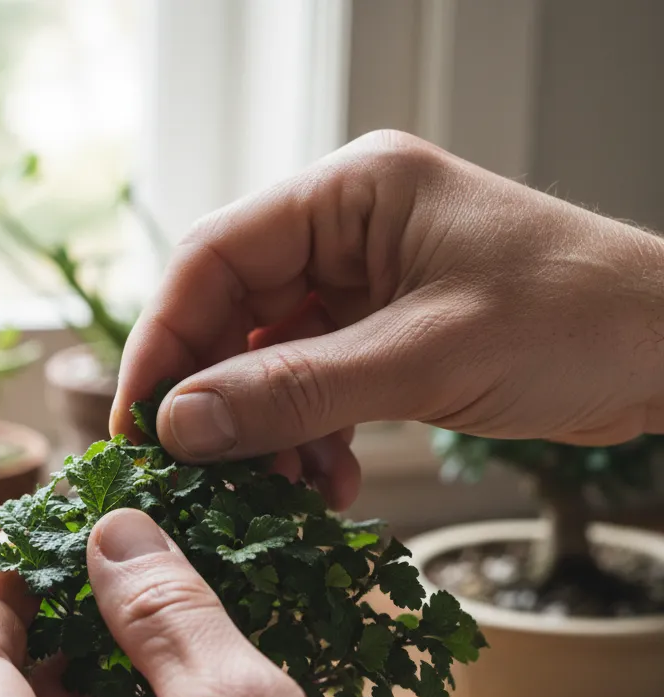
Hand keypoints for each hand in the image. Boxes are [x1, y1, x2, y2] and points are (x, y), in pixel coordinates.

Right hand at [111, 130, 663, 507]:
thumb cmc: (572, 320)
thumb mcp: (422, 359)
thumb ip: (295, 390)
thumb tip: (180, 424)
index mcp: (349, 192)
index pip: (215, 256)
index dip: (164, 340)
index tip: (139, 421)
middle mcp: (345, 230)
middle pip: (234, 313)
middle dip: (218, 398)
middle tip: (205, 472)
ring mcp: (363, 284)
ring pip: (270, 360)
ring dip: (268, 430)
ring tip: (287, 488)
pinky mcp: (383, 334)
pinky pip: (314, 386)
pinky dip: (310, 437)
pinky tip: (330, 482)